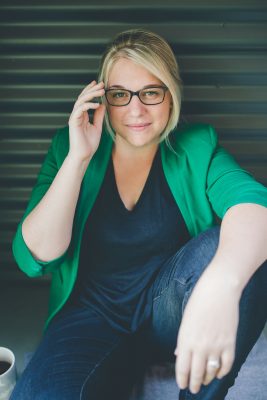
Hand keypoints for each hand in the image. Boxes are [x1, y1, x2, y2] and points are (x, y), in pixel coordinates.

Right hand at [68, 80, 105, 162]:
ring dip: (91, 94)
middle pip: (82, 97)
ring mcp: (74, 118)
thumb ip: (98, 116)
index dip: (91, 91)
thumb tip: (102, 105)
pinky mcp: (73, 122)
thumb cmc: (89, 144)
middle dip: (92, 89)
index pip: (85, 100)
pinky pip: (80, 109)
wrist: (84, 155)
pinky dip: (88, 105)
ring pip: (80, 101)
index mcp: (82, 116)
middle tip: (101, 84)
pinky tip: (96, 104)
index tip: (100, 85)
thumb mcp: (97, 127)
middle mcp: (77, 115)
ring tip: (101, 91)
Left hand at [174, 267, 240, 393]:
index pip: (182, 367)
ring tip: (205, 381)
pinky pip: (227, 365)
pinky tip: (219, 373)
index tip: (182, 384)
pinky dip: (223, 372)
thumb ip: (183, 340)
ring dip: (207, 379)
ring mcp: (216, 345)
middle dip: (194, 384)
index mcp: (186, 339)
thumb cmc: (198, 302)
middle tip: (193, 389)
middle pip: (197, 373)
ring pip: (211, 371)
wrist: (217, 291)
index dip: (182, 379)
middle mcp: (200, 345)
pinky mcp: (229, 343)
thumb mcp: (185, 321)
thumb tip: (178, 354)